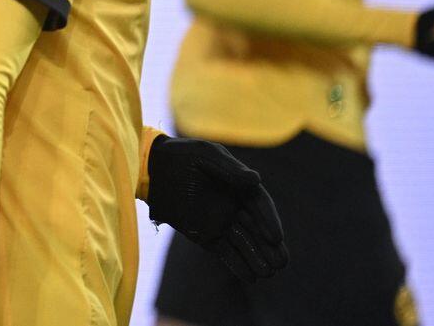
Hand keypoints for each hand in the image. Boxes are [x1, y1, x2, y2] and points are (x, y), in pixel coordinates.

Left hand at [146, 135, 288, 280]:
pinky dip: (237, 265)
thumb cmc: (180, 156)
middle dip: (270, 247)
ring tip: (269, 274)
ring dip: (257, 258)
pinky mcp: (204, 235)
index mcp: (239, 186)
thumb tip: (256, 180)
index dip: (269, 221)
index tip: (275, 237)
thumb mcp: (205, 155)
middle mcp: (234, 206)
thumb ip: (229, 168)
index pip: (260, 205)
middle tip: (282, 263)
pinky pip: (225, 252)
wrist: (151, 168)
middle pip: (257, 229)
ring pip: (244, 243)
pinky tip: (251, 278)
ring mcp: (220, 222)